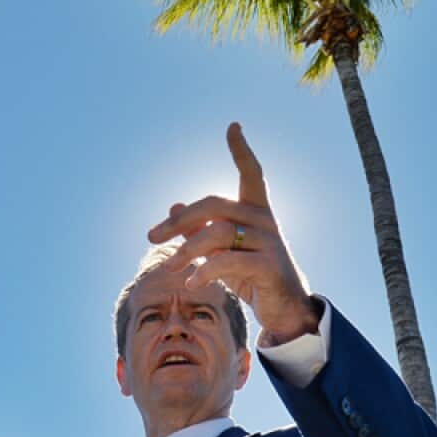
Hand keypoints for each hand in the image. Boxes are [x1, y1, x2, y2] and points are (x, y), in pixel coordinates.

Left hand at [147, 122, 319, 345]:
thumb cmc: (252, 275)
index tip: (233, 126)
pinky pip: (227, 261)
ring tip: (169, 268)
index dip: (241, 150)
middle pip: (214, 205)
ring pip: (216, 233)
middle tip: (151, 238)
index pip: (251, 173)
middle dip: (178, 221)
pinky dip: (204, 271)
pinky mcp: (269, 266)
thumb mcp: (223, 251)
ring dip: (186, 251)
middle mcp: (264, 220)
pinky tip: (192, 283)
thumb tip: (173, 206)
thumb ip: (200, 229)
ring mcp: (269, 242)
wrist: (284, 310)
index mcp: (256, 210)